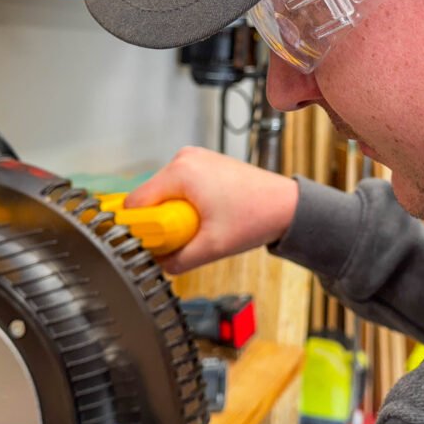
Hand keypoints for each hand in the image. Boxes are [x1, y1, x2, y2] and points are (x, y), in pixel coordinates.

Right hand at [124, 146, 298, 273]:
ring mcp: (194, 158)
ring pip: (164, 193)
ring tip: (201, 225)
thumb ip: (177, 260)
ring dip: (174, 214)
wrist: (287, 205)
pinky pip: (178, 187)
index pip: (137, 202)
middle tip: (185, 236)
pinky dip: (185, 204)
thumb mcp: (211, 247)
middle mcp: (184, 158)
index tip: (153, 244)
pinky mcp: (202, 163)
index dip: (140, 228)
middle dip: (161, 222)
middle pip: (149, 197)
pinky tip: (206, 215)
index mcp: (181, 172)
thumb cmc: (257, 217)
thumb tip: (155, 265)